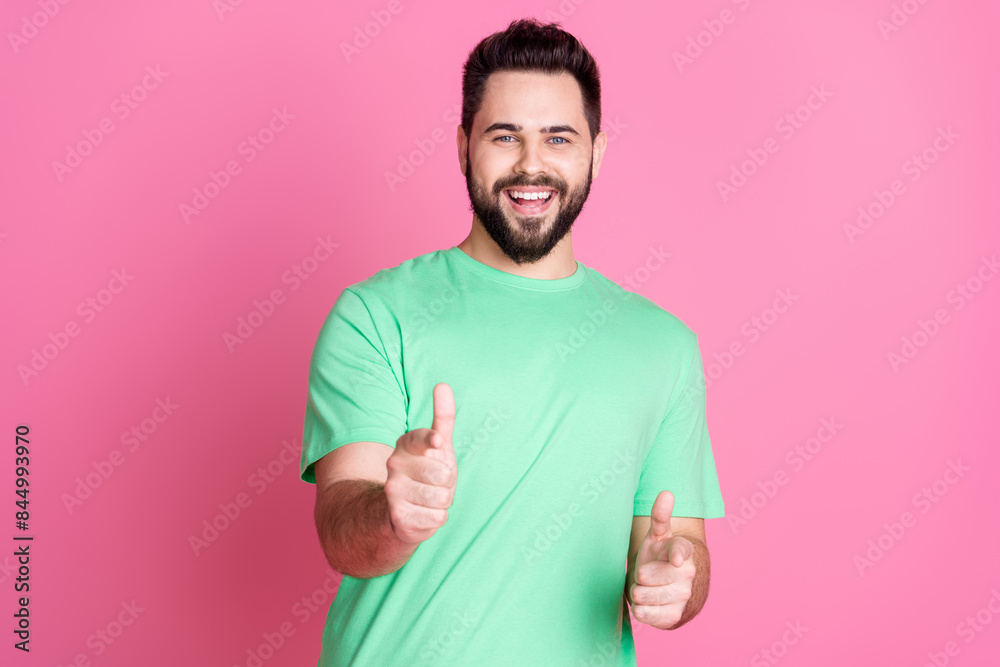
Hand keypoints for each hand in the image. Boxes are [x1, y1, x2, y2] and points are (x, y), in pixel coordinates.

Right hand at [385, 383, 456, 544]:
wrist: (403, 512)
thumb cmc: (427, 473)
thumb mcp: (438, 445)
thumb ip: (443, 416)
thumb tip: (442, 384)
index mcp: (405, 444)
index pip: (419, 437)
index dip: (431, 440)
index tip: (439, 442)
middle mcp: (394, 465)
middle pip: (442, 473)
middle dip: (449, 482)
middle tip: (437, 483)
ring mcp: (393, 490)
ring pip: (441, 497)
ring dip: (444, 501)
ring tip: (431, 499)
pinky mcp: (398, 516)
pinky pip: (437, 517)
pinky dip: (437, 518)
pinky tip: (424, 514)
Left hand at [628, 490, 695, 628]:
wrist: (667, 588)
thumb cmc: (659, 556)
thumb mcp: (657, 535)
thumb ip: (661, 515)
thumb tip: (666, 493)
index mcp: (682, 550)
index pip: (680, 550)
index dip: (676, 555)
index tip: (674, 559)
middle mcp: (686, 573)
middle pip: (649, 576)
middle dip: (639, 575)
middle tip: (643, 574)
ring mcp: (682, 595)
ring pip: (644, 596)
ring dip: (638, 593)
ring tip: (644, 588)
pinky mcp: (675, 616)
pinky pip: (646, 615)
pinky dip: (641, 611)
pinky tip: (645, 604)